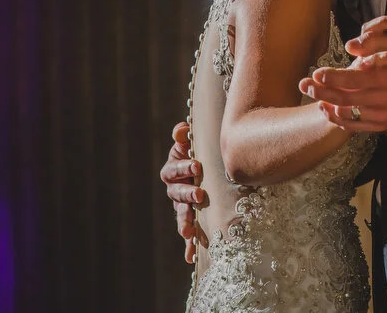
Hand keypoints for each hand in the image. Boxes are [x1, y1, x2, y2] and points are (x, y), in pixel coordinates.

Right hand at [159, 121, 208, 262]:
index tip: (197, 165)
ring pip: (180, 215)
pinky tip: (190, 258)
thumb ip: (186, 136)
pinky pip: (189, 234)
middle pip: (176, 193)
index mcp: (175, 169)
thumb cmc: (203, 151)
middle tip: (199, 194)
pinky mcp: (193, 219)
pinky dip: (189, 246)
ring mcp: (183, 205)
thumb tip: (182, 129)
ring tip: (188, 231)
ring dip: (184, 223)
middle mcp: (176, 189)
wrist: (212, 167)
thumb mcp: (196, 142)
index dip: (183, 167)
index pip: (173, 169)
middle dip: (187, 194)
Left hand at [298, 16, 386, 130]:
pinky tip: (327, 109)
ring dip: (327, 105)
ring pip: (347, 113)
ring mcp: (382, 114)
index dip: (332, 77)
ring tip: (314, 97)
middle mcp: (384, 98)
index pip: (354, 79)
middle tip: (304, 85)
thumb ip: (373, 43)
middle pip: (345, 98)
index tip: (316, 73)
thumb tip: (350, 46)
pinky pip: (354, 125)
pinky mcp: (381, 125)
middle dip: (321, 91)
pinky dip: (338, 118)